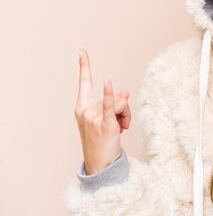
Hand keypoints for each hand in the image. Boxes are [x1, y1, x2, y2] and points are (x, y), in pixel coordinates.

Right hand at [74, 49, 131, 174]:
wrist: (100, 165)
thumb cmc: (103, 141)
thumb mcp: (107, 119)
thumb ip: (114, 103)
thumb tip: (125, 92)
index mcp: (82, 108)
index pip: (84, 83)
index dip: (84, 66)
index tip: (82, 51)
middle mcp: (85, 111)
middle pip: (115, 96)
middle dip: (123, 109)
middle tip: (121, 125)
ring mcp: (93, 118)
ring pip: (122, 103)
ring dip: (127, 116)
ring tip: (122, 129)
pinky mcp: (105, 125)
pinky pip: (110, 107)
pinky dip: (110, 96)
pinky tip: (107, 82)